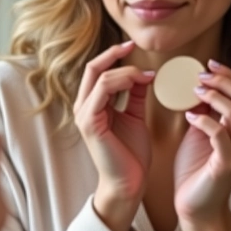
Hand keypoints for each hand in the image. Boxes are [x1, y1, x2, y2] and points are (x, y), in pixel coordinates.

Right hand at [73, 41, 154, 230]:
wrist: (129, 184)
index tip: (133, 46)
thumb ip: (134, 95)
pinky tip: (143, 82)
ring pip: (101, 76)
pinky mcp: (90, 122)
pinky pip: (104, 90)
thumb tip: (143, 74)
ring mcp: (84, 114)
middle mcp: (82, 106)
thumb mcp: (135, 117)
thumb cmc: (130, 155)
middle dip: (114, 54)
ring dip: (126, 70)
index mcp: (91, 104)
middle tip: (134, 46)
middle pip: (93, 67)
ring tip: (147, 74)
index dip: (113, 55)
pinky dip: (124, 81)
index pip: (97, 70)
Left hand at [174, 61, 230, 223]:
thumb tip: (200, 84)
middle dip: (223, 81)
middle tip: (200, 76)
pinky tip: (189, 116)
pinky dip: (204, 120)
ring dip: (213, 97)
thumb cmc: (198, 167)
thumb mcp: (202, 130)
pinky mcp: (228, 164)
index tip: (209, 64)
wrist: (196, 205)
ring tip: (194, 92)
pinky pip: (220, 134)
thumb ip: (207, 109)